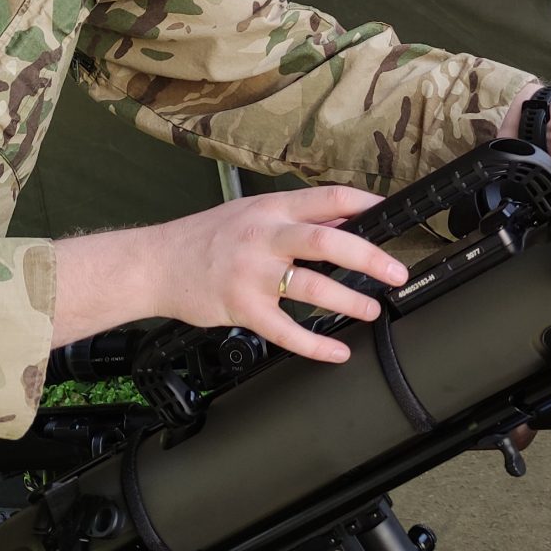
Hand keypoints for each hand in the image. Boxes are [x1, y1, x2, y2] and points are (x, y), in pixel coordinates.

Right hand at [52, 186, 408, 364]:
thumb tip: (344, 218)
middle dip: (368, 256)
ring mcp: (252, 273)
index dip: (365, 203)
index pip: (327, 198)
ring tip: (372, 309)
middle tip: (396, 272)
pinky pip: (286, 330)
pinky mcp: (242, 308)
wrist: (154, 264)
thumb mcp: (250, 213)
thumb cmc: (203, 238)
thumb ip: (295, 217)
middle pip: (326, 240)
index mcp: (270, 208)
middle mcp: (264, 237)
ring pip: (311, 286)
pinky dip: (315, 344)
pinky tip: (337, 351)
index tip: (393, 213)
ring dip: (349, 300)